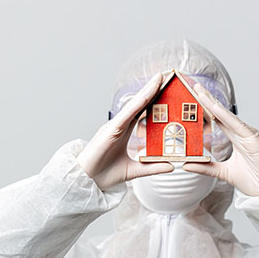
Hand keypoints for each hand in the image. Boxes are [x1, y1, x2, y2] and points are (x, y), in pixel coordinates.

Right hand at [77, 73, 173, 190]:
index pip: (142, 111)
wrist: (86, 181)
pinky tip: (147, 94)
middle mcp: (119, 125)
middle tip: (167, 76)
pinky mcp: (110, 130)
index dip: (154, 99)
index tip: (168, 89)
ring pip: (134, 104)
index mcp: (124, 131)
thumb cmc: (104, 174)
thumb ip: (153, 167)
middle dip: (153, 89)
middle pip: (139, 103)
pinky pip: (126, 114)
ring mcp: (114, 126)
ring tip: (160, 78)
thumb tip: (172, 165)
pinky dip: (137, 103)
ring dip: (147, 90)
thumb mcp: (135, 170)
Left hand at [182, 83, 258, 196]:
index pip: (217, 119)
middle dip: (207, 99)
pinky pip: (238, 125)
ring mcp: (248, 134)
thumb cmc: (252, 180)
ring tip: (201, 93)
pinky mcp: (255, 139)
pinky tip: (216, 108)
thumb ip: (205, 168)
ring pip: (228, 116)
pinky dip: (227, 117)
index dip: (205, 108)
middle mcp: (241, 133)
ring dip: (214, 104)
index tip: (192, 97)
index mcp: (235, 138)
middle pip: (221, 113)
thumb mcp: (222, 173)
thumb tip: (186, 164)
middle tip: (193, 86)